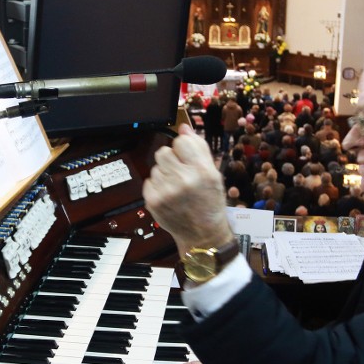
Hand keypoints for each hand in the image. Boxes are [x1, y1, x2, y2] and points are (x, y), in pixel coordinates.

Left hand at [143, 123, 234, 255]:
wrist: (202, 235)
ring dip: (165, 174)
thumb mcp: (214, 175)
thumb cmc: (210, 203)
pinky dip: (158, 186)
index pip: (181, 141)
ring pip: (156, 167)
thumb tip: (183, 128)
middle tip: (181, 174)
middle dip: (171, 160)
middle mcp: (184, 180)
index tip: (188, 159)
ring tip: (177, 188)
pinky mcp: (153, 201)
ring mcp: (166, 192)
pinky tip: (169, 196)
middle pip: (163, 152)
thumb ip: (199, 148)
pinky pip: (149, 180)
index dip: (184, 148)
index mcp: (202, 171)